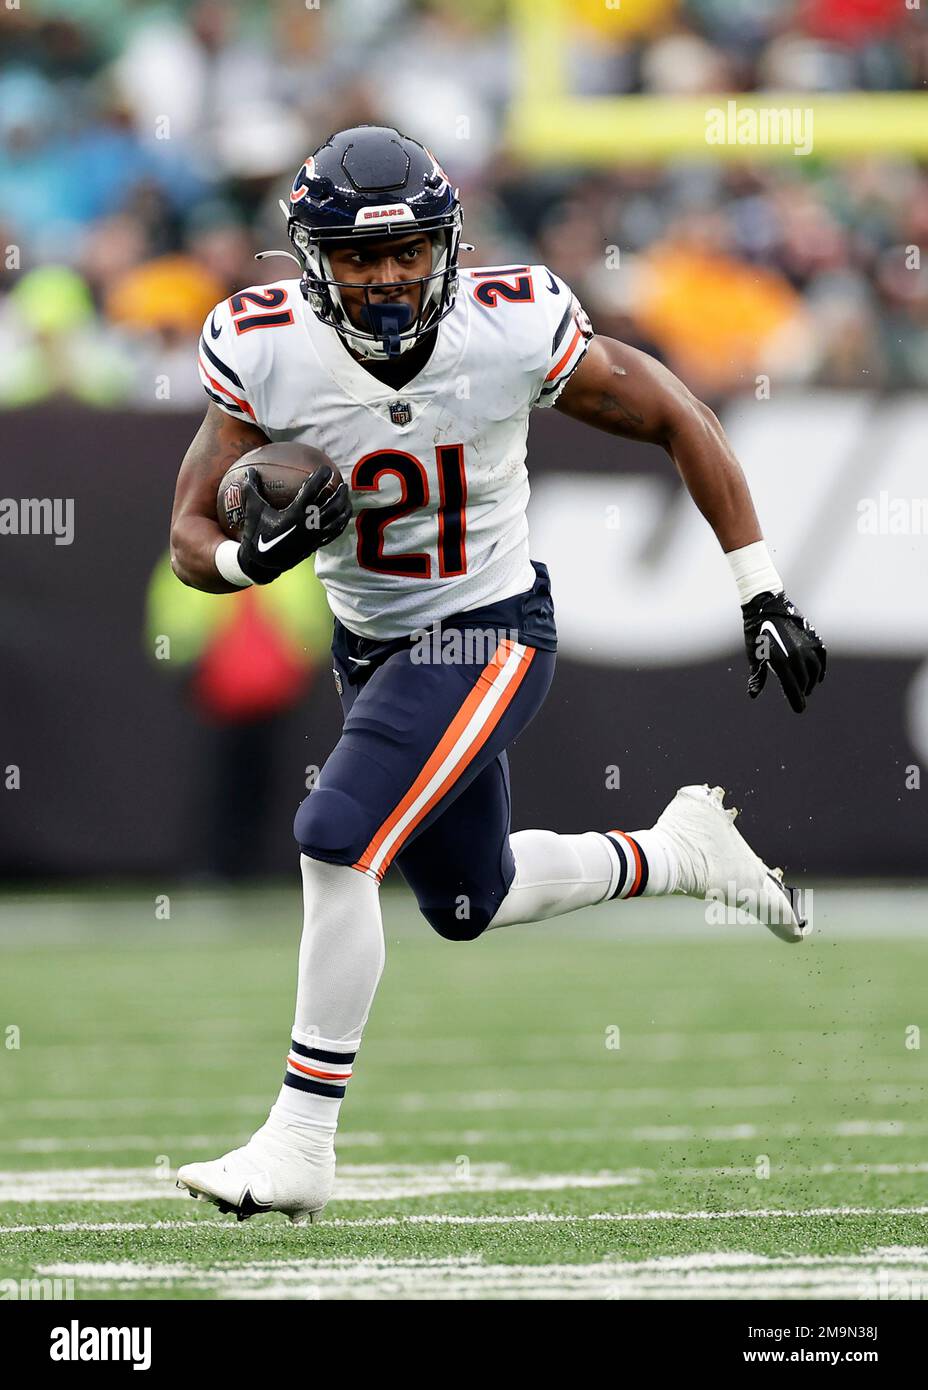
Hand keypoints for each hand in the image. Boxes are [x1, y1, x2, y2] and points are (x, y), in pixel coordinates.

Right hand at [237, 465, 351, 583]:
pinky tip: (343, 517)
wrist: (261, 562)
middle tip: (342, 484)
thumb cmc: (256, 533)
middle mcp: (307, 525)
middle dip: (339, 494)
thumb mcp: (253, 509)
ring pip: (336, 520)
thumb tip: (249, 470)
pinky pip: (333, 533)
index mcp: (293, 514)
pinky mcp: (315, 545)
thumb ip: (252, 488)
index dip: (320, 478)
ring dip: (343, 508)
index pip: (311, 491)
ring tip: (346, 498)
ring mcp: (313, 536)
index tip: (326, 469)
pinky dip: (341, 523)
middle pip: (331, 506)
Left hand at [742, 590, 826, 713]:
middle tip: (798, 697)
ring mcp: (807, 647)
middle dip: (801, 692)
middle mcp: (796, 656)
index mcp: (780, 662)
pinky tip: (818, 677)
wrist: (766, 606)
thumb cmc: (756, 633)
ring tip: (806, 687)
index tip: (799, 709)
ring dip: (810, 682)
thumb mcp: (754, 655)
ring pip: (814, 672)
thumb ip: (757, 676)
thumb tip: (753, 694)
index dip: (797, 701)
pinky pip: (821, 659)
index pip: (792, 688)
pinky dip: (820, 669)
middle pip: (803, 682)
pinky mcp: (814, 639)